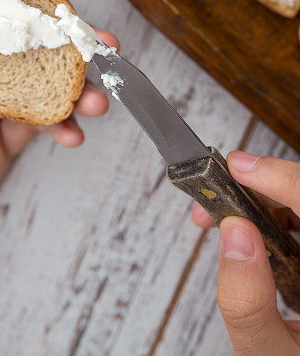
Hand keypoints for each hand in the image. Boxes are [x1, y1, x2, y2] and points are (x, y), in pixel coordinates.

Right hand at [191, 150, 299, 355]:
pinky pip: (297, 224)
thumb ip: (248, 302)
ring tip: (219, 217)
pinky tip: (243, 228)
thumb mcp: (269, 354)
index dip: (282, 179)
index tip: (239, 168)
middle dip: (258, 190)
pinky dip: (268, 218)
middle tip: (213, 198)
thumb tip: (232, 232)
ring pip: (299, 207)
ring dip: (259, 203)